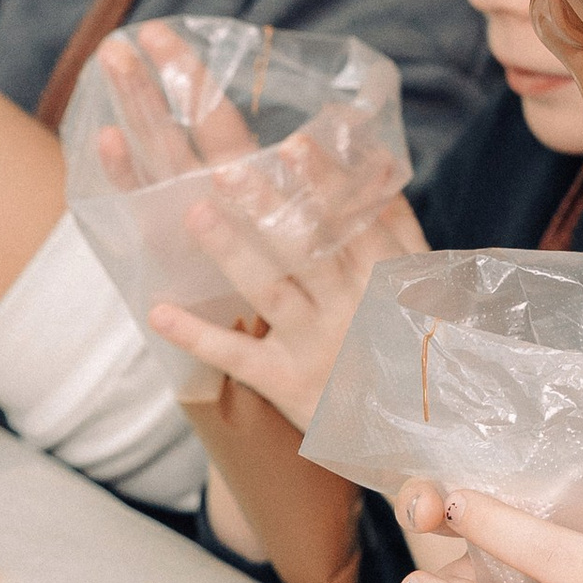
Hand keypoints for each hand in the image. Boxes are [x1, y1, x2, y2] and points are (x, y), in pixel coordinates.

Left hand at [147, 177, 423, 433]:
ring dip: (230, 253)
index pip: (350, 220)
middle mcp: (352, 309)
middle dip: (267, 207)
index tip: (293, 143)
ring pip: (269, 292)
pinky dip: (196, 337)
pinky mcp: (288, 384)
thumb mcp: (424, 283)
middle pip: (304, 249)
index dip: (322, 182)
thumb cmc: (420, 346)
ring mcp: (318, 347)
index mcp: (386, 278)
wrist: (422, 438)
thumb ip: (398, 224)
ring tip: (195, 214)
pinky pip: (237, 358)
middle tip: (226, 170)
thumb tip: (378, 161)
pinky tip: (159, 311)